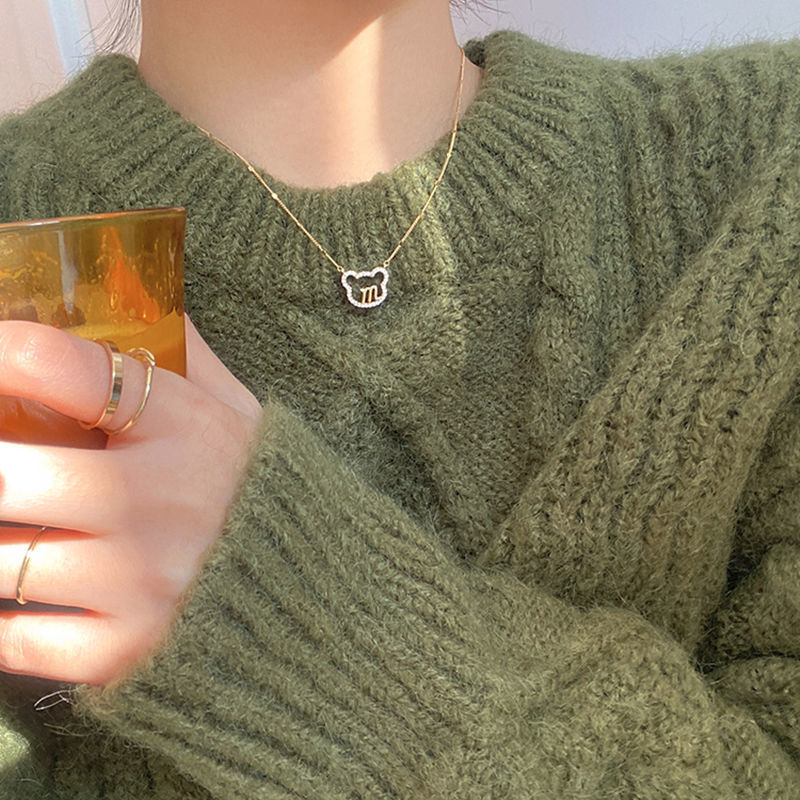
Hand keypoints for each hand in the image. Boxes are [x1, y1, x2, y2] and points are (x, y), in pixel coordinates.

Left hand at [0, 315, 261, 685]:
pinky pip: (12, 640)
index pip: (62, 367)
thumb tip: (129, 284)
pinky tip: (18, 591)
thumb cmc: (264, 489)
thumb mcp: (239, 410)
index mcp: (181, 426)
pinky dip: (0, 619)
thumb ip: (184, 351)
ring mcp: (136, 581)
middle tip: (7, 459)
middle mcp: (153, 500)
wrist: (321, 591)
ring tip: (19, 517)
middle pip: (5, 471)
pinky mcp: (122, 649)